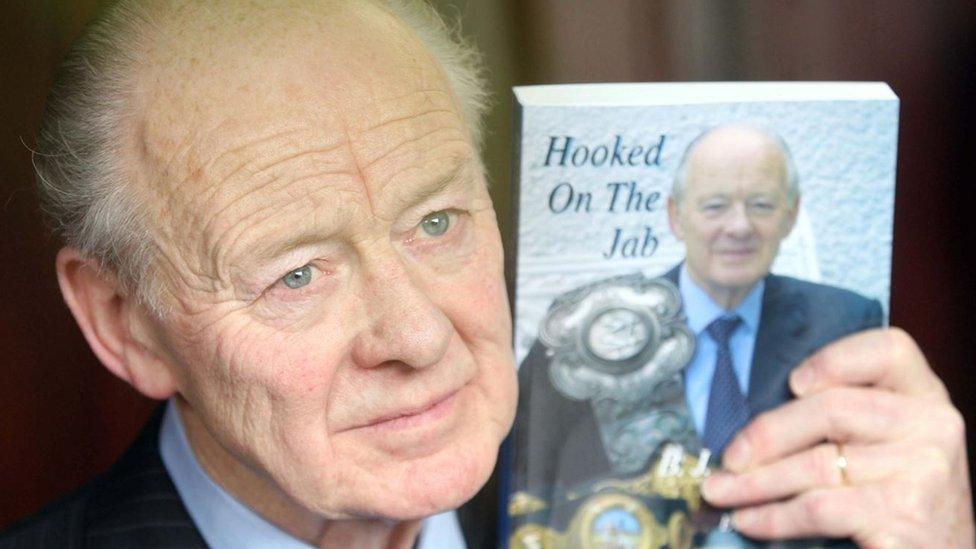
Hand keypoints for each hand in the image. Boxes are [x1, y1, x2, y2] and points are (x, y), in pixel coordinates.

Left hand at [701, 328, 974, 547]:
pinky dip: (774, 516)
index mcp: (925, 395)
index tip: (791, 383)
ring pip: (816, 464)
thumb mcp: (885, 440)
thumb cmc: (898, 492)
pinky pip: (819, 508)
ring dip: (755, 482)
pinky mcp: (905, 517)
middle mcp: (933, 426)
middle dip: (766, 434)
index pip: (889, 350)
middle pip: (832, 409)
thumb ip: (844, 414)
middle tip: (729, 457)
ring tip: (721, 490)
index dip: (834, 360)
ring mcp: (923, 472)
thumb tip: (754, 423)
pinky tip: (749, 520)